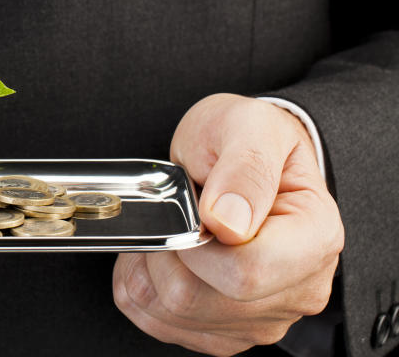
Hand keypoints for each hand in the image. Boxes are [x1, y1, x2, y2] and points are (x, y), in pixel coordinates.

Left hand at [112, 93, 342, 355]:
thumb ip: (244, 169)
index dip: (197, 243)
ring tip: (170, 227)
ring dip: (150, 267)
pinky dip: (144, 285)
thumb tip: (228, 221)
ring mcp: (261, 315)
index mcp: (314, 237)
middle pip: (200, 299)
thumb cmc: (247, 137)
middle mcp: (297, 287)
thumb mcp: (249, 127)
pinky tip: (165, 252)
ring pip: (172, 313)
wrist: (238, 150)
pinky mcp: (226, 330)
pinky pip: (158, 322)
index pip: (245, 271)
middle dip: (167, 251)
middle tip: (174, 211)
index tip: (190, 208)